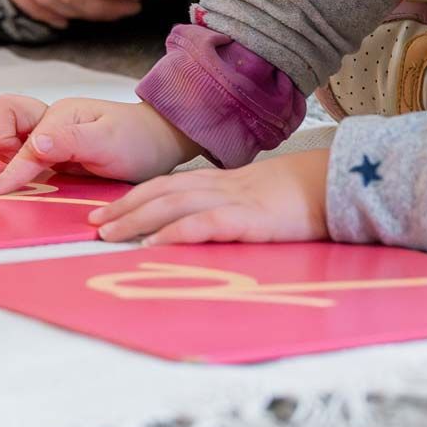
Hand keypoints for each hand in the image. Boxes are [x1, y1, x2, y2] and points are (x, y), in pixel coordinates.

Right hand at [0, 95, 202, 193]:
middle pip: (3, 123)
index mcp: (60, 115)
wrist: (160, 142)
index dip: (12, 171)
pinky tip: (39, 181)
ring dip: (11, 158)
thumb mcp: (108, 141)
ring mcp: (53, 139)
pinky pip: (27, 159)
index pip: (24, 145)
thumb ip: (70, 142)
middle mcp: (51, 123)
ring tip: (31, 176)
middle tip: (24, 170)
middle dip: (1, 144)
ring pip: (10, 141)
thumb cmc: (140, 139)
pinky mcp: (57, 155)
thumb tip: (34, 145)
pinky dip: (24, 168)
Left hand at [87, 149, 331, 245]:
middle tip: (93, 226)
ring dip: (136, 220)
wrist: (334, 185)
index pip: (165, 186)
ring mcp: (230, 200)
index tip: (105, 212)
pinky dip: (173, 233)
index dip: (132, 198)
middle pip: (159, 193)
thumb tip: (202, 226)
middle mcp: (218, 187)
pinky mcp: (245, 219)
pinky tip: (153, 244)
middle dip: (123, 209)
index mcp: (219, 181)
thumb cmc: (298, 197)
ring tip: (109, 235)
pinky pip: (202, 224)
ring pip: (172, 205)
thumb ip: (227, 207)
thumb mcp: (255, 198)